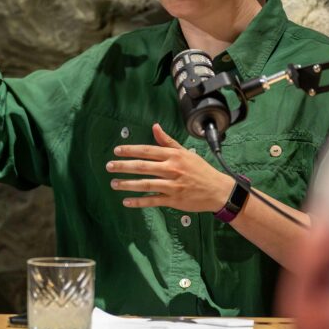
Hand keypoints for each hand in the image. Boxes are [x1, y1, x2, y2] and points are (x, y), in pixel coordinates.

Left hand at [107, 123, 235, 212]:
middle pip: (143, 166)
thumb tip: (155, 127)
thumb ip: (168, 141)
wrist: (218, 190)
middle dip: (124, 166)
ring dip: (128, 184)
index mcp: (174, 156)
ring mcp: (172, 185)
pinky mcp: (174, 200)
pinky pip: (153, 201)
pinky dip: (139, 202)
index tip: (117, 151)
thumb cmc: (201, 170)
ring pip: (146, 184)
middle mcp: (172, 169)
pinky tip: (126, 201)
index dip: (131, 150)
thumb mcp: (185, 152)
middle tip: (109, 166)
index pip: (148, 151)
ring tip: (114, 183)